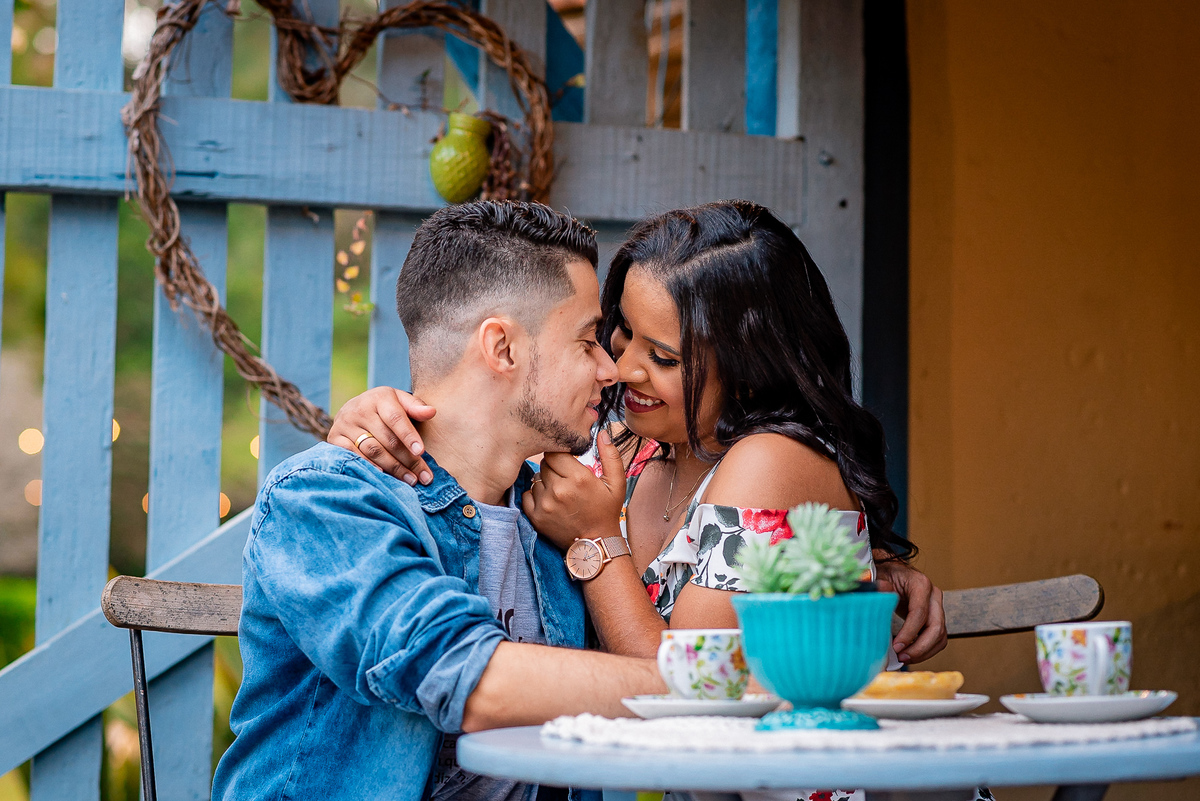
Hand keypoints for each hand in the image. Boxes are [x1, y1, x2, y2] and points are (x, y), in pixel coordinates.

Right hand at [327, 386, 435, 485]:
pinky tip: (383, 476)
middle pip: (387, 439)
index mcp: (379, 397)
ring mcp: (345, 424)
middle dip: (408, 459)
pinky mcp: (335, 438)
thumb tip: (431, 412)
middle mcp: (360, 409)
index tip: (421, 452)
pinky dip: (369, 467)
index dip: (409, 436)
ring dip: (393, 468)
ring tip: (410, 480)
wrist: (352, 409)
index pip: (396, 418)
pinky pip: (354, 456)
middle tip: (423, 477)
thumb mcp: (400, 402)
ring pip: (373, 450)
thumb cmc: (385, 408)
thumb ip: (416, 407)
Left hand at [522, 429, 626, 550]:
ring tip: (559, 491)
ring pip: (536, 479)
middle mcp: (559, 490)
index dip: (561, 456)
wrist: (596, 544)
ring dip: (545, 481)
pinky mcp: (536, 517)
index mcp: (578, 478)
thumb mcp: (616, 483)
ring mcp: (545, 504)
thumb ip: (610, 455)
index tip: (568, 462)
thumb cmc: (606, 512)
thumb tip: (602, 433)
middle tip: (565, 477)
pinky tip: (549, 500)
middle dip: (554, 467)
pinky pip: (527, 494)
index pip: (555, 453)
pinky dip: (535, 495)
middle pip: (545, 464)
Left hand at [875, 555, 946, 663]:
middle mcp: (934, 596)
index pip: (920, 613)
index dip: (909, 633)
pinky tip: (910, 654)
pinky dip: (927, 650)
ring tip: (904, 659)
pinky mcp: (936, 618)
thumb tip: (882, 590)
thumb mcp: (879, 576)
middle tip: (901, 657)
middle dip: (920, 647)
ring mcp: (938, 607)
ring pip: (940, 636)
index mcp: (921, 584)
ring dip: (924, 652)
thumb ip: (879, 585)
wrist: (894, 572)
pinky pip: (938, 639)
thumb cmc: (886, 574)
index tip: (896, 647)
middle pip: (936, 627)